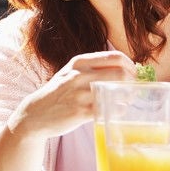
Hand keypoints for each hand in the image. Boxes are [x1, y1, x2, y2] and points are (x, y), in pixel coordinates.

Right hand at [7, 51, 134, 140]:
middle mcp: (80, 74)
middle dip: (132, 81)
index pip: (115, 56)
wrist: (36, 114)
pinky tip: (116, 111)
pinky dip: (118, 110)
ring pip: (117, 90)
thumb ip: (92, 69)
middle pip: (120, 72)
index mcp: (79, 62)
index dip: (130, 65)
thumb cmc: (58, 93)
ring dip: (127, 96)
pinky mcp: (81, 112)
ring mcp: (80, 93)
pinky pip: (109, 109)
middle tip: (133, 88)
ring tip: (126, 100)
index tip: (133, 73)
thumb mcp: (71, 72)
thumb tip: (123, 70)